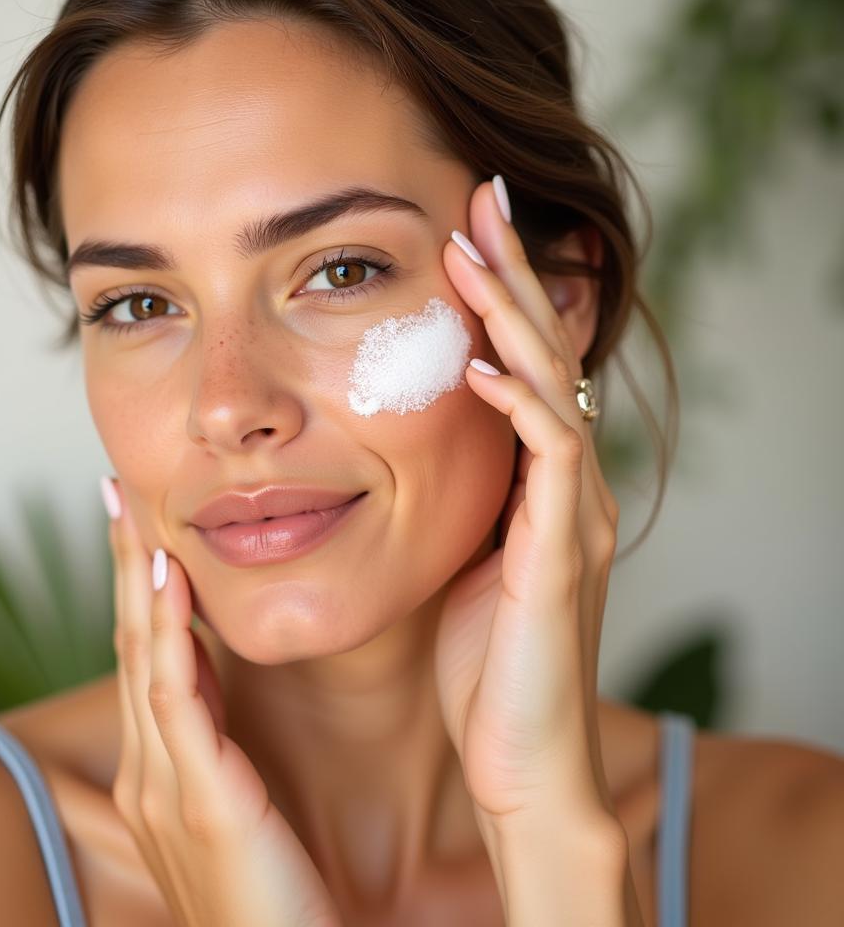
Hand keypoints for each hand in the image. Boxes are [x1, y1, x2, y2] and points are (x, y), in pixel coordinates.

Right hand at [106, 478, 341, 926]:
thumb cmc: (273, 893)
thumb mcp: (239, 804)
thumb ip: (221, 743)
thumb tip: (220, 673)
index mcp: (159, 768)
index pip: (144, 653)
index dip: (139, 583)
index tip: (138, 520)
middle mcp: (148, 770)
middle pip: (132, 641)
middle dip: (126, 563)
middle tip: (118, 489)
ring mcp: (165, 787)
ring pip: (145, 658)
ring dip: (140, 579)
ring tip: (135, 510)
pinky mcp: (201, 804)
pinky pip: (178, 702)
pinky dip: (170, 636)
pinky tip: (170, 581)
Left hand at [432, 177, 622, 834]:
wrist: (517, 765)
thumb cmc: (475, 666)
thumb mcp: (451, 560)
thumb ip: (443, 501)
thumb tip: (389, 449)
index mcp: (530, 483)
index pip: (518, 361)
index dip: (492, 294)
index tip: (453, 229)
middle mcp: (563, 485)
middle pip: (543, 350)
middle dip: (509, 272)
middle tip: (479, 195)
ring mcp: (571, 515)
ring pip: (552, 385)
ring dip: (512, 315)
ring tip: (475, 247)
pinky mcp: (562, 556)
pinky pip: (551, 461)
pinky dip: (519, 407)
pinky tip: (483, 365)